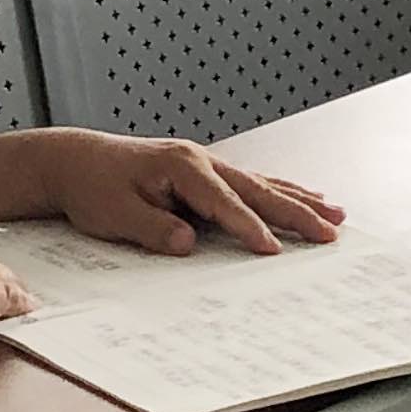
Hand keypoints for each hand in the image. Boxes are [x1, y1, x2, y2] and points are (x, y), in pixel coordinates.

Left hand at [33, 128, 346, 257]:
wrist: (75, 161)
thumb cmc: (92, 186)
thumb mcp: (113, 213)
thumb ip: (152, 228)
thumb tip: (188, 243)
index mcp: (182, 167)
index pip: (224, 203)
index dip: (250, 228)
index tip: (274, 250)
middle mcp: (201, 161)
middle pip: (258, 190)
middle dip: (297, 212)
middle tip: (331, 231)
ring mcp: (206, 164)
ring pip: (262, 183)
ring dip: (299, 199)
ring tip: (335, 212)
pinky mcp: (204, 173)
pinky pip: (250, 183)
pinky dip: (280, 191)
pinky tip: (302, 197)